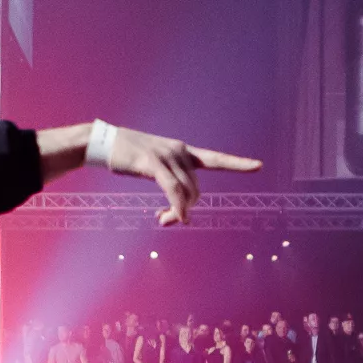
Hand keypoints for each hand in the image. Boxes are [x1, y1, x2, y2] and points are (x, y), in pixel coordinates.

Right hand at [93, 125, 260, 225]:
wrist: (103, 142)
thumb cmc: (128, 156)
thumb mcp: (154, 166)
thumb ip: (171, 183)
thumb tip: (181, 211)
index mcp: (183, 151)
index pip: (216, 159)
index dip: (237, 164)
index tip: (259, 166)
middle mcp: (179, 151)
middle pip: (195, 189)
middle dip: (186, 209)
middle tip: (165, 221)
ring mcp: (167, 155)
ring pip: (185, 193)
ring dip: (177, 213)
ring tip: (162, 220)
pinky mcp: (153, 163)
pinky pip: (172, 190)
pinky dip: (176, 207)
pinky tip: (176, 219)